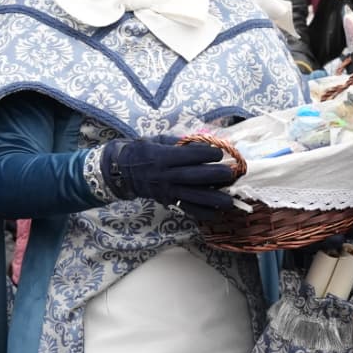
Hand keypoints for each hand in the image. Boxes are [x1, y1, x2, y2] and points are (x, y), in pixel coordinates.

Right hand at [99, 137, 236, 221]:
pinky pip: (187, 209)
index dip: (205, 154)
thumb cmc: (144, 150)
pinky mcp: (168, 201)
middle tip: (230, 174)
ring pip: (192, 197)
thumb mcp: (159, 140)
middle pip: (192, 177)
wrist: (122, 171)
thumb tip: (206, 144)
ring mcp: (166, 191)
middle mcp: (165, 175)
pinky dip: (203, 213)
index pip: (187, 156)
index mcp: (162, 157)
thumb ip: (182, 142)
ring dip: (213, 199)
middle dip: (214, 176)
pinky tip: (217, 213)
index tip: (220, 152)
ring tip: (229, 200)